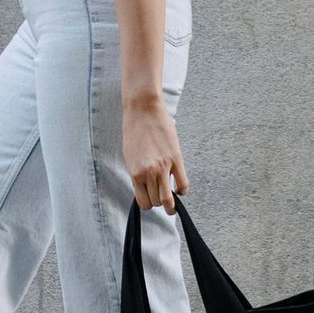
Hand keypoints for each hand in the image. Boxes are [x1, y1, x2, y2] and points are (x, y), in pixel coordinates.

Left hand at [122, 96, 187, 213]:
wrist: (143, 108)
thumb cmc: (134, 129)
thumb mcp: (130, 155)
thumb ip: (137, 172)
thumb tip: (144, 186)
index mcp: (135, 172)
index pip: (143, 202)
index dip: (147, 203)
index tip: (149, 199)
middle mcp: (149, 172)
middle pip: (156, 202)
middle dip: (158, 202)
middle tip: (160, 197)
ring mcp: (164, 167)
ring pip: (168, 199)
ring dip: (171, 204)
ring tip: (172, 202)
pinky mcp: (176, 159)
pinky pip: (183, 184)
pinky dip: (182, 190)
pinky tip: (179, 187)